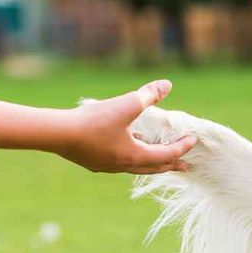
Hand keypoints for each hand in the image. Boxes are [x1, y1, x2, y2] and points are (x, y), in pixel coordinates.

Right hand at [54, 80, 196, 173]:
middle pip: (153, 168)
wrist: (58, 134)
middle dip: (171, 164)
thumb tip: (167, 85)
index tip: (193, 140)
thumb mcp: (126, 104)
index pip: (166, 155)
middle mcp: (123, 166)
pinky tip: (127, 144)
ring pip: (136, 166)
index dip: (182, 147)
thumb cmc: (94, 121)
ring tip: (157, 154)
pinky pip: (120, 161)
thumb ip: (148, 95)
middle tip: (185, 166)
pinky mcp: (94, 162)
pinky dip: (131, 155)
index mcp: (134, 156)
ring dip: (150, 161)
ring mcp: (107, 166)